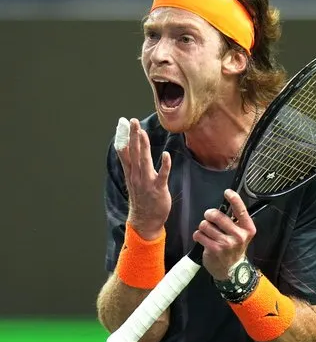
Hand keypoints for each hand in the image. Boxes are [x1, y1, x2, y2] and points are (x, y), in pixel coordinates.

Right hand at [116, 118, 171, 239]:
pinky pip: (162, 175)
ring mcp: (147, 182)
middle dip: (133, 136)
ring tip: (142, 132)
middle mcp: (137, 176)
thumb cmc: (142, 198)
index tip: (123, 122)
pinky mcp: (158, 189)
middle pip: (134, 153)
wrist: (145, 220)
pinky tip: (166, 154)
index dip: (125, 137)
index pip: (126, 151)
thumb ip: (132, 164)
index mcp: (131, 173)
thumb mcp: (134, 180)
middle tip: (133, 121)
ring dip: (143, 146)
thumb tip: (128, 150)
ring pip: (144, 161)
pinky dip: (164, 165)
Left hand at [193, 189, 256, 280]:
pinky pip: (199, 235)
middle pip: (218, 216)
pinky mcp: (214, 249)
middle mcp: (239, 236)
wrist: (231, 270)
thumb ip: (236, 220)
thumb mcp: (242, 234)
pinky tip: (203, 238)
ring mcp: (226, 243)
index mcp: (248, 229)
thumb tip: (225, 204)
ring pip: (206, 225)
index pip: (241, 210)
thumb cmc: (235, 247)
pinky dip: (198, 235)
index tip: (227, 192)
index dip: (234, 199)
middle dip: (210, 214)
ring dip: (203, 226)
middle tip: (209, 216)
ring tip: (206, 231)